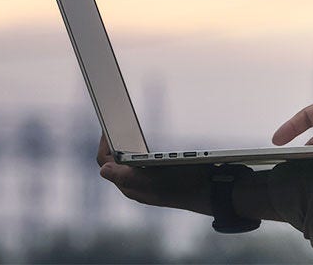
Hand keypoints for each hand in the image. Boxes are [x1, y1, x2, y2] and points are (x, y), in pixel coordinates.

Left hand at [96, 133, 212, 214]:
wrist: (209, 191)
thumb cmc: (183, 184)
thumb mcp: (154, 179)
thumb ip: (127, 177)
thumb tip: (103, 171)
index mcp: (130, 186)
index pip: (106, 162)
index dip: (104, 142)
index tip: (108, 123)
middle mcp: (135, 185)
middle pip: (115, 160)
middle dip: (113, 140)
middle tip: (116, 120)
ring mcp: (146, 181)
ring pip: (127, 160)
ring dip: (124, 143)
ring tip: (124, 126)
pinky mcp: (157, 177)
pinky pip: (139, 161)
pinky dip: (137, 148)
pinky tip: (141, 139)